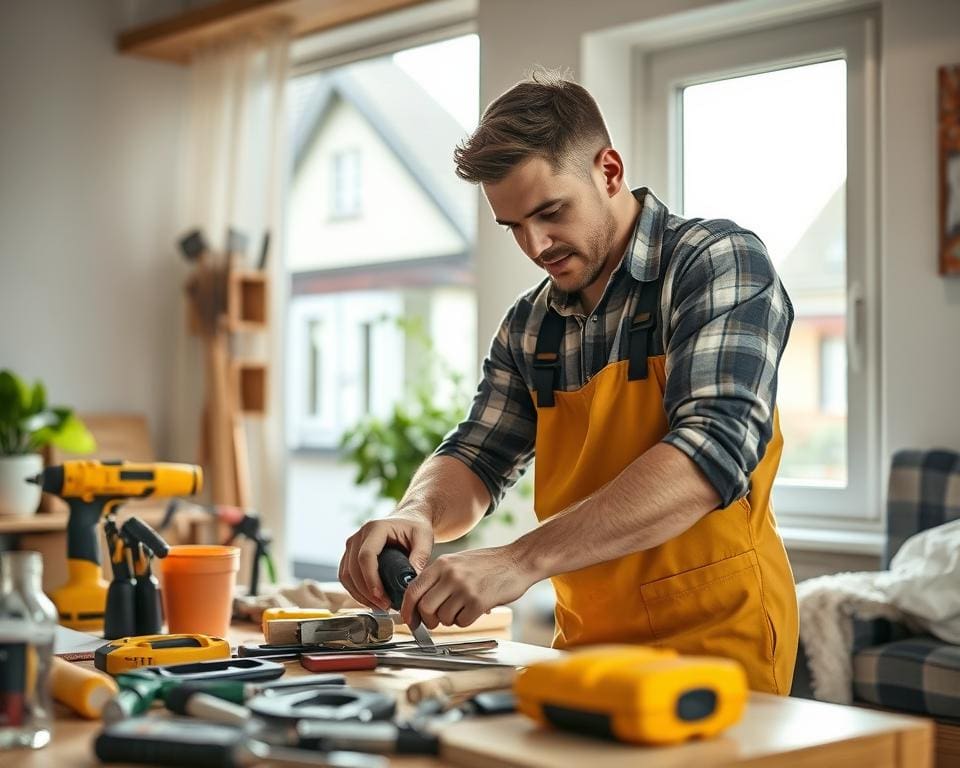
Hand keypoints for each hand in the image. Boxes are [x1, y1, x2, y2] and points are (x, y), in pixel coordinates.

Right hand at [338, 514, 433, 610]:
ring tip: (379, 606)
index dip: (371, 578)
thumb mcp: (424, 538)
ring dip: (359, 594)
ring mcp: (352, 545)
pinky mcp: (350, 555)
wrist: (408, 519)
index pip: (366, 555)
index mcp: (376, 528)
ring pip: (346, 575)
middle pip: (353, 568)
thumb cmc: (416, 527)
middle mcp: (359, 535)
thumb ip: (420, 557)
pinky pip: (346, 577)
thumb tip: (412, 582)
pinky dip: (356, 591)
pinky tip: (371, 600)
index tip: (381, 596)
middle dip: (366, 591)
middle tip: (384, 606)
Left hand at [401, 545, 535, 629]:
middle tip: (436, 621)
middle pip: (425, 608)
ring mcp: (465, 588)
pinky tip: (474, 609)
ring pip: (443, 618)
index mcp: (442, 564)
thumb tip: (418, 602)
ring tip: (462, 608)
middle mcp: (450, 575)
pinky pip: (462, 622)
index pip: (413, 590)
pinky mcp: (479, 601)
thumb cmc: (488, 563)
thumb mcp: (457, 562)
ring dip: (450, 620)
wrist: (517, 560)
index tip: (409, 620)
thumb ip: (438, 578)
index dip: (407, 609)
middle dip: (429, 620)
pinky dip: (466, 620)